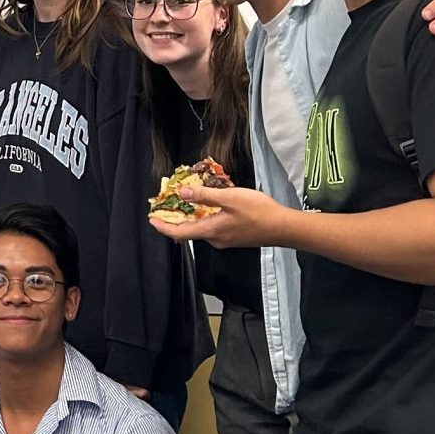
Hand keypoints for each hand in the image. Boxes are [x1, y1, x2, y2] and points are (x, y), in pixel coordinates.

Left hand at [147, 180, 287, 249]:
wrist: (283, 227)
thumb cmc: (259, 212)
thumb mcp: (230, 198)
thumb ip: (205, 196)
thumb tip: (182, 194)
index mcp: (211, 231)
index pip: (179, 233)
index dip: (163, 227)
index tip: (151, 219)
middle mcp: (215, 239)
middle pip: (188, 231)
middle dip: (175, 219)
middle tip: (165, 206)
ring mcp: (225, 239)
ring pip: (201, 228)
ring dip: (191, 216)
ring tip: (185, 201)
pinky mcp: (233, 236)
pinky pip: (212, 227)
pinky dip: (205, 217)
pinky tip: (209, 205)